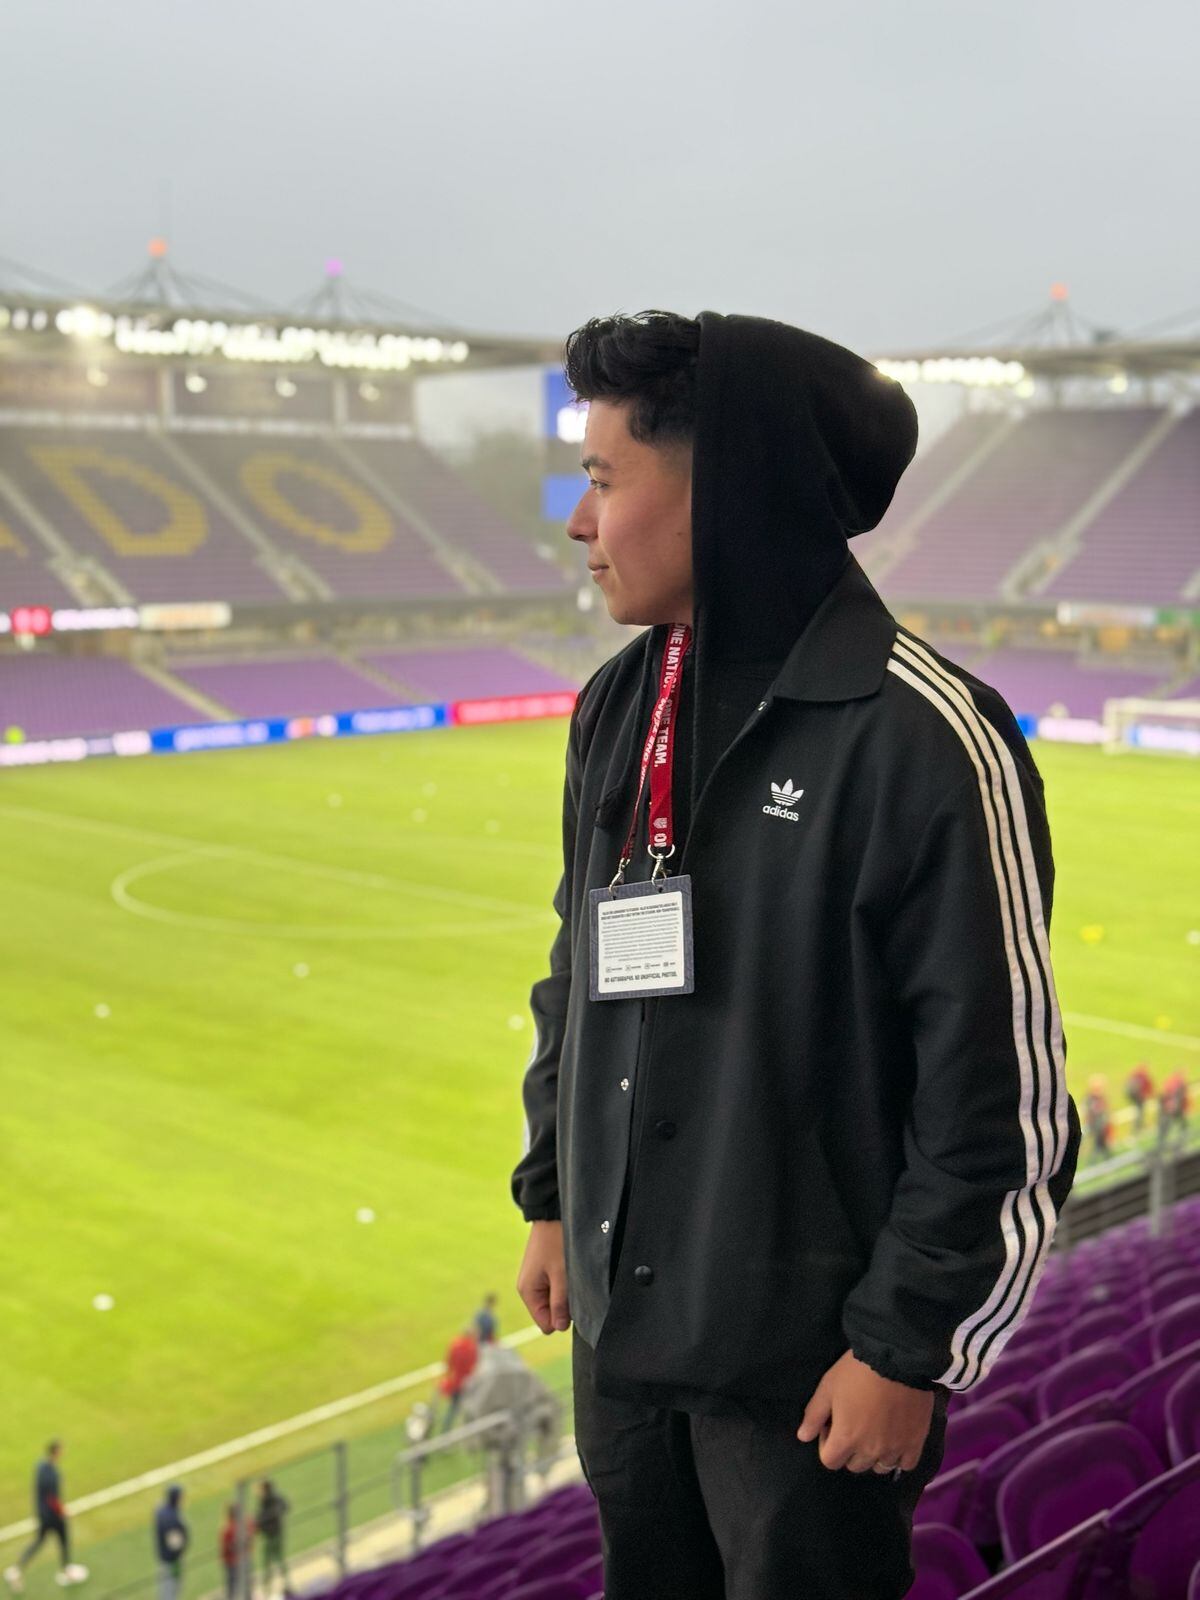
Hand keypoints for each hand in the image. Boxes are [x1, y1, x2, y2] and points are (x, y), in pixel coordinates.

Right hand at [517, 1220, 571, 1333]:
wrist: (551, 1215)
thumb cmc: (556, 1243)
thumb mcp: (562, 1275)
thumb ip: (560, 1304)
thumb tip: (559, 1328)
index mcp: (528, 1292)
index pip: (546, 1325)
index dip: (562, 1318)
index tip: (572, 1300)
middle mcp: (528, 1288)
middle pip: (550, 1314)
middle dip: (564, 1306)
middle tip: (573, 1285)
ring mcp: (535, 1280)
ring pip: (554, 1301)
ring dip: (565, 1294)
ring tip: (570, 1274)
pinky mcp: (542, 1272)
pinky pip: (554, 1289)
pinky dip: (563, 1284)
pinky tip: (567, 1270)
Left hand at [797, 1349, 933, 1472]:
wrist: (897, 1359)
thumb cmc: (857, 1372)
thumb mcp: (828, 1387)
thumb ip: (814, 1415)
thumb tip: (803, 1437)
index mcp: (846, 1439)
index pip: (830, 1461)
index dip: (827, 1444)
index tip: (832, 1425)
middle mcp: (870, 1451)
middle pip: (854, 1465)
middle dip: (849, 1449)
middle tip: (854, 1424)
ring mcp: (894, 1449)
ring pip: (879, 1467)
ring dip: (873, 1455)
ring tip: (875, 1432)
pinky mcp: (915, 1443)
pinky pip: (906, 1464)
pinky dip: (898, 1457)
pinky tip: (895, 1440)